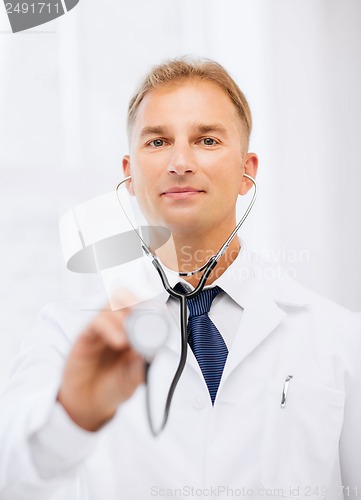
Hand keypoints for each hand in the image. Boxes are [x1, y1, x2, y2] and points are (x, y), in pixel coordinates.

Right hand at [57, 302, 144, 431]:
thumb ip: (143, 364)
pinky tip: (119, 342)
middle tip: (145, 316)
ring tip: (131, 337)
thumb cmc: (113, 386)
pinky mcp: (86, 336)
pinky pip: (97, 322)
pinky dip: (110, 327)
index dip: (153, 307)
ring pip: (111, 303)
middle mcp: (117, 325)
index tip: (163, 314)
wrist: (88, 403)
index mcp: (134, 330)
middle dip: (137, 301)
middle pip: (125, 296)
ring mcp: (102, 328)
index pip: (143, 306)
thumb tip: (154, 349)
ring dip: (125, 314)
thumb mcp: (135, 377)